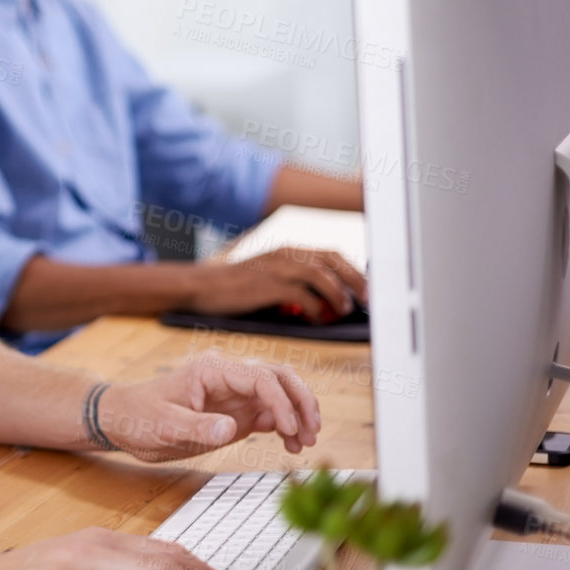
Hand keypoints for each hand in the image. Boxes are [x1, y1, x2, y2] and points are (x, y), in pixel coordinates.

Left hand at [93, 357, 321, 460]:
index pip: (260, 377)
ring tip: (305, 443)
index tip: (288, 429)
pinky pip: (271, 414)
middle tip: (311, 432)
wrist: (124, 422)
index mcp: (212, 370)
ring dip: (298, 413)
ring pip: (281, 394)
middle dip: (301, 401)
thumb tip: (231, 428)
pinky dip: (286, 427)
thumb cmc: (138, 416)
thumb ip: (196, 426)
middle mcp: (229, 378)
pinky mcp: (236, 414)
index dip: (281, 401)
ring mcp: (235, 395)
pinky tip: (292, 445)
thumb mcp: (162, 425)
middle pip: (279, 377)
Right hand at [188, 247, 364, 321]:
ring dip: (338, 293)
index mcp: (289, 251)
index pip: (332, 254)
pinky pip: (300, 293)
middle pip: (333, 260)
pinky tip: (317, 318)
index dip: (354, 270)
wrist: (201, 287)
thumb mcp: (269, 277)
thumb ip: (296, 284)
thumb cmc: (235, 287)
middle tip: (368, 300)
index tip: (369, 290)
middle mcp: (285, 254)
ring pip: (320, 274)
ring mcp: (275, 268)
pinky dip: (314, 307)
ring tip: (344, 310)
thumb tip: (327, 303)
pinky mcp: (266, 284)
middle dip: (356, 279)